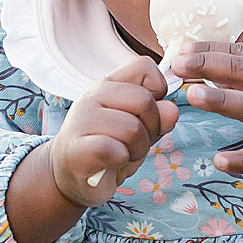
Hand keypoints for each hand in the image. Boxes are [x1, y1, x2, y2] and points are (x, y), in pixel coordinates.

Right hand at [50, 56, 178, 203]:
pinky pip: (114, 149)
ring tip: (123, 154)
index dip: (158, 91)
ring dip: (137, 149)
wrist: (72, 175)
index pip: (143, 67)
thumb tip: (171, 110)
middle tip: (136, 142)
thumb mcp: (140, 128)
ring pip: (133, 129)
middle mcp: (93, 96)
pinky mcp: (77, 148)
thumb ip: (157, 116)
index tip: (148, 113)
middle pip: (144, 101)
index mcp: (108, 84)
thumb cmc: (109, 147)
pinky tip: (111, 162)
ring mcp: (81, 120)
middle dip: (151, 128)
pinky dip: (121, 160)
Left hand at [166, 43, 242, 178]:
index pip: (240, 52)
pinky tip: (220, 161)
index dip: (210, 49)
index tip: (181, 49)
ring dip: (220, 99)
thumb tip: (206, 65)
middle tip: (177, 66)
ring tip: (193, 94)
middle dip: (208, 65)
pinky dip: (241, 159)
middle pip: (242, 71)